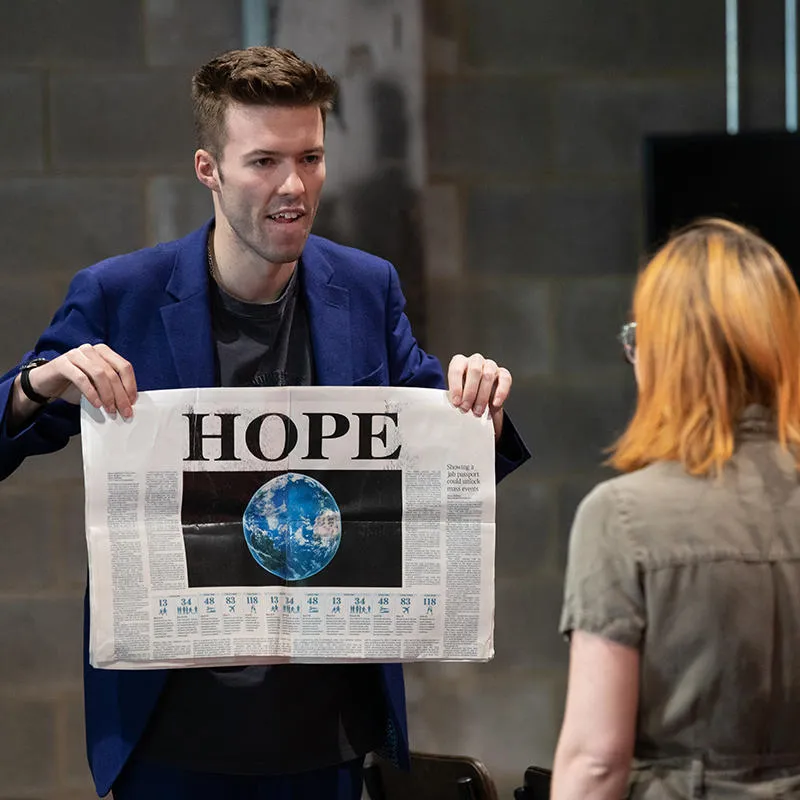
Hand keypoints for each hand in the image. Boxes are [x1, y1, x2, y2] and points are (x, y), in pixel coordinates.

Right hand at [15, 343, 136, 419]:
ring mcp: (76, 354)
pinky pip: (81, 378)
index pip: (124, 367)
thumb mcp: (96, 386)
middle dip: (120, 394)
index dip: (130, 385)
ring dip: (107, 395)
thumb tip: (127, 402)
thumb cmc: (74, 384)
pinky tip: (96, 404)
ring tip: (110, 409)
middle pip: (112, 373)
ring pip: (99, 374)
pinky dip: (91, 393)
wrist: (46, 383)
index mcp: (104, 352)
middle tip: (124, 411)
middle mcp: (91, 350)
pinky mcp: (63, 363)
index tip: (132, 401)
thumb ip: (111, 388)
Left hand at [447, 353, 511, 441]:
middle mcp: (475, 361)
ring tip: (478, 411)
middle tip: (466, 408)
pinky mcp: (503, 373)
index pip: (457, 370)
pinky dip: (501, 393)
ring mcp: (490, 365)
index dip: (456, 387)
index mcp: (460, 362)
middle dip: (470, 392)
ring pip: (488, 376)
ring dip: (483, 396)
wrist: (477, 398)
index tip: (456, 402)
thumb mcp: (456, 395)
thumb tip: (456, 406)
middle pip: (474, 371)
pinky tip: (495, 404)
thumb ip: (456, 398)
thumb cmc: (464, 394)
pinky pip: (505, 380)